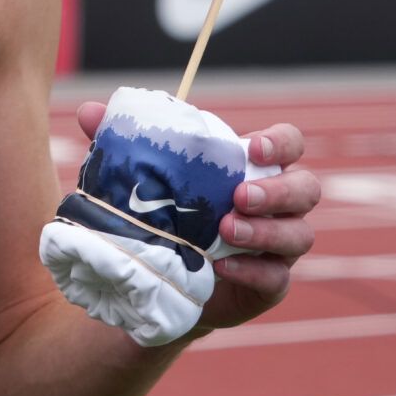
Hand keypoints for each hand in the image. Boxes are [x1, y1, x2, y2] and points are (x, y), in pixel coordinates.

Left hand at [75, 103, 319, 334]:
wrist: (161, 276)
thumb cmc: (163, 210)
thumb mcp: (143, 175)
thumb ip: (122, 142)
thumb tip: (89, 111)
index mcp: (254, 168)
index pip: (289, 145)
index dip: (281, 144)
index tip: (252, 148)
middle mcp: (278, 205)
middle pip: (306, 189)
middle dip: (278, 191)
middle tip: (239, 196)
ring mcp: (278, 246)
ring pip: (298, 235)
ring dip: (266, 231)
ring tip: (225, 229)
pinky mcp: (269, 284)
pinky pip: (276, 279)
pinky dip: (252, 272)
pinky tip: (221, 267)